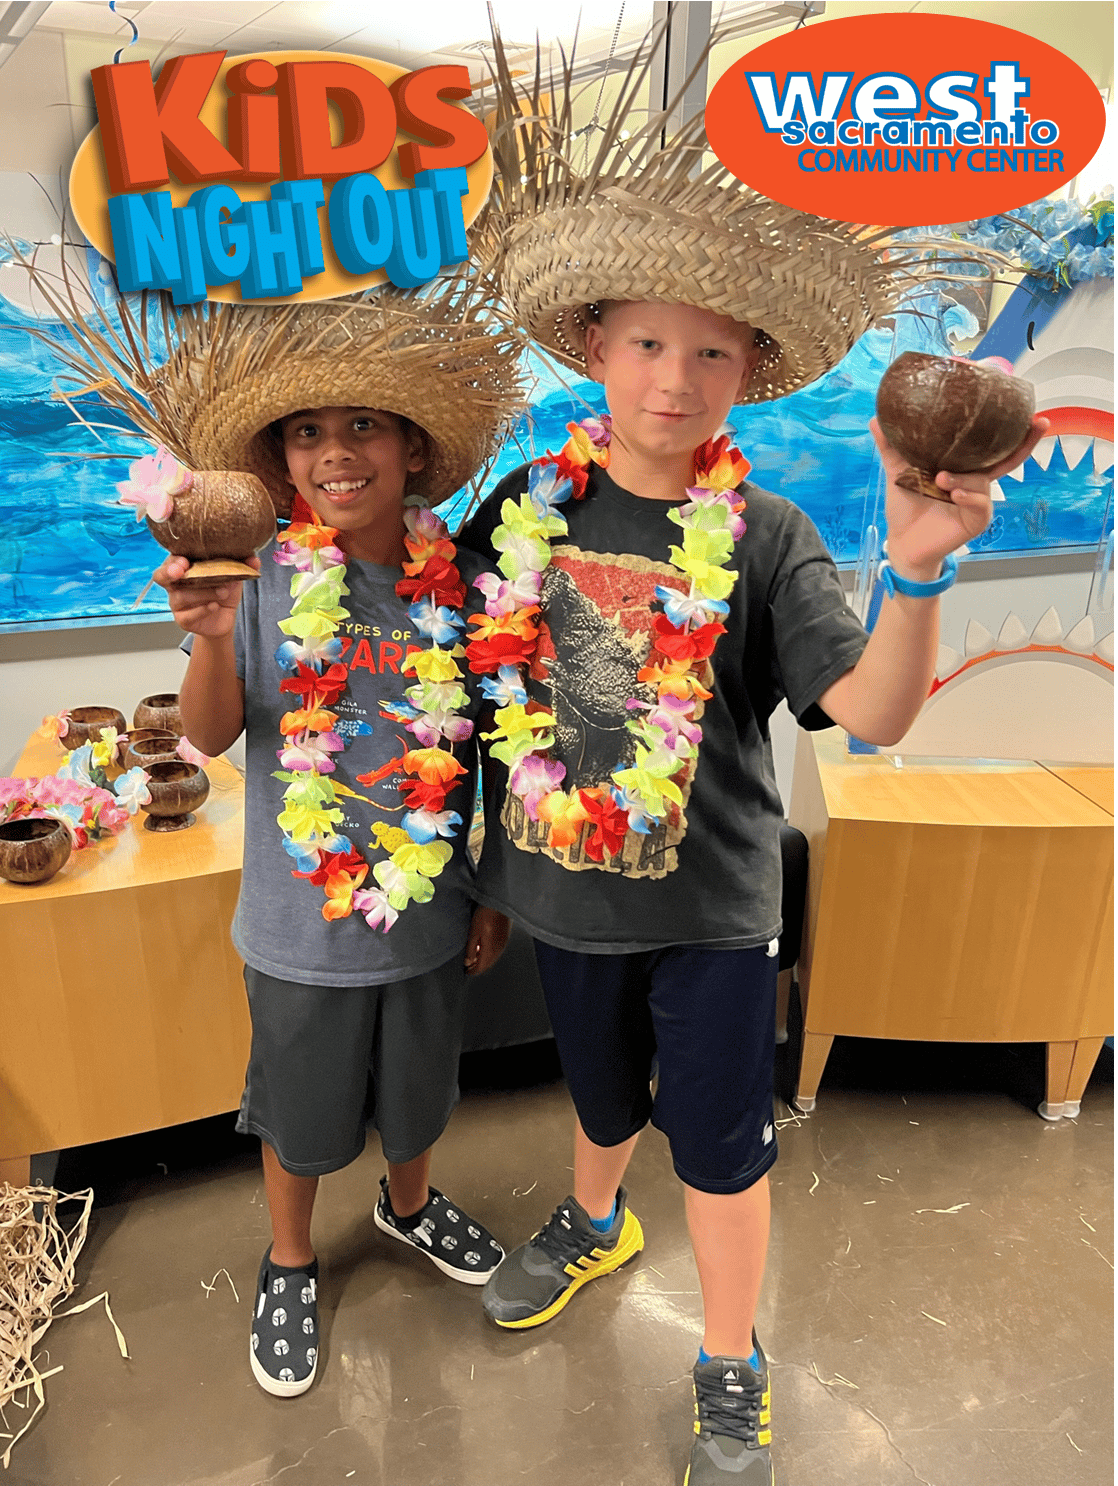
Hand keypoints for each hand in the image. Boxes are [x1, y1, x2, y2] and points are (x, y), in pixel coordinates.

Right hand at [154, 554, 260, 637]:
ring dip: (203, 592)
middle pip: (162, 577)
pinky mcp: (183, 619)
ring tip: (223, 591)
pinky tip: (215, 606)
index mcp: (185, 567)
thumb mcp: (234, 574)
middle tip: (181, 571)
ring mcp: (177, 602)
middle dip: (170, 572)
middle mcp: (176, 584)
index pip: (171, 560)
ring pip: (181, 596)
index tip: (183, 560)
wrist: (226, 616)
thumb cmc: (224, 589)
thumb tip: (254, 559)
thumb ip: (242, 565)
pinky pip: (188, 615)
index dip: (173, 560)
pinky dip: (202, 610)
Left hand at [464, 906, 510, 975]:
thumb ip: (470, 950)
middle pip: (488, 964)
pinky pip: (496, 951)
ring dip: (483, 960)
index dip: (473, 971)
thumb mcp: (473, 933)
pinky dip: (488, 953)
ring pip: (492, 958)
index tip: (466, 972)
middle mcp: (499, 949)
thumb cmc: (485, 915)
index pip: (481, 967)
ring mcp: (503, 943)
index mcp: (490, 950)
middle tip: (469, 966)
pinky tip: (482, 948)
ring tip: (474, 957)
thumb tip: (468, 962)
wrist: (498, 903)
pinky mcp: (505, 937)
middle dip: (478, 967)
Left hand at [871, 415, 1049, 578]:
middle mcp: (975, 481)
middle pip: (1006, 459)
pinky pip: (980, 504)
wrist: (901, 542)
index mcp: (961, 466)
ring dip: (964, 478)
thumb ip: (892, 448)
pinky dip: (968, 496)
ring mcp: (978, 500)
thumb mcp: (898, 473)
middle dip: (1025, 442)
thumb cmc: (906, 507)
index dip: (1010, 429)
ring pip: (983, 480)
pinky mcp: (976, 520)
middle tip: (1037, 422)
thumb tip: (877, 418)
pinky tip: (954, 495)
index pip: (989, 445)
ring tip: (941, 479)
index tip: (1028, 411)